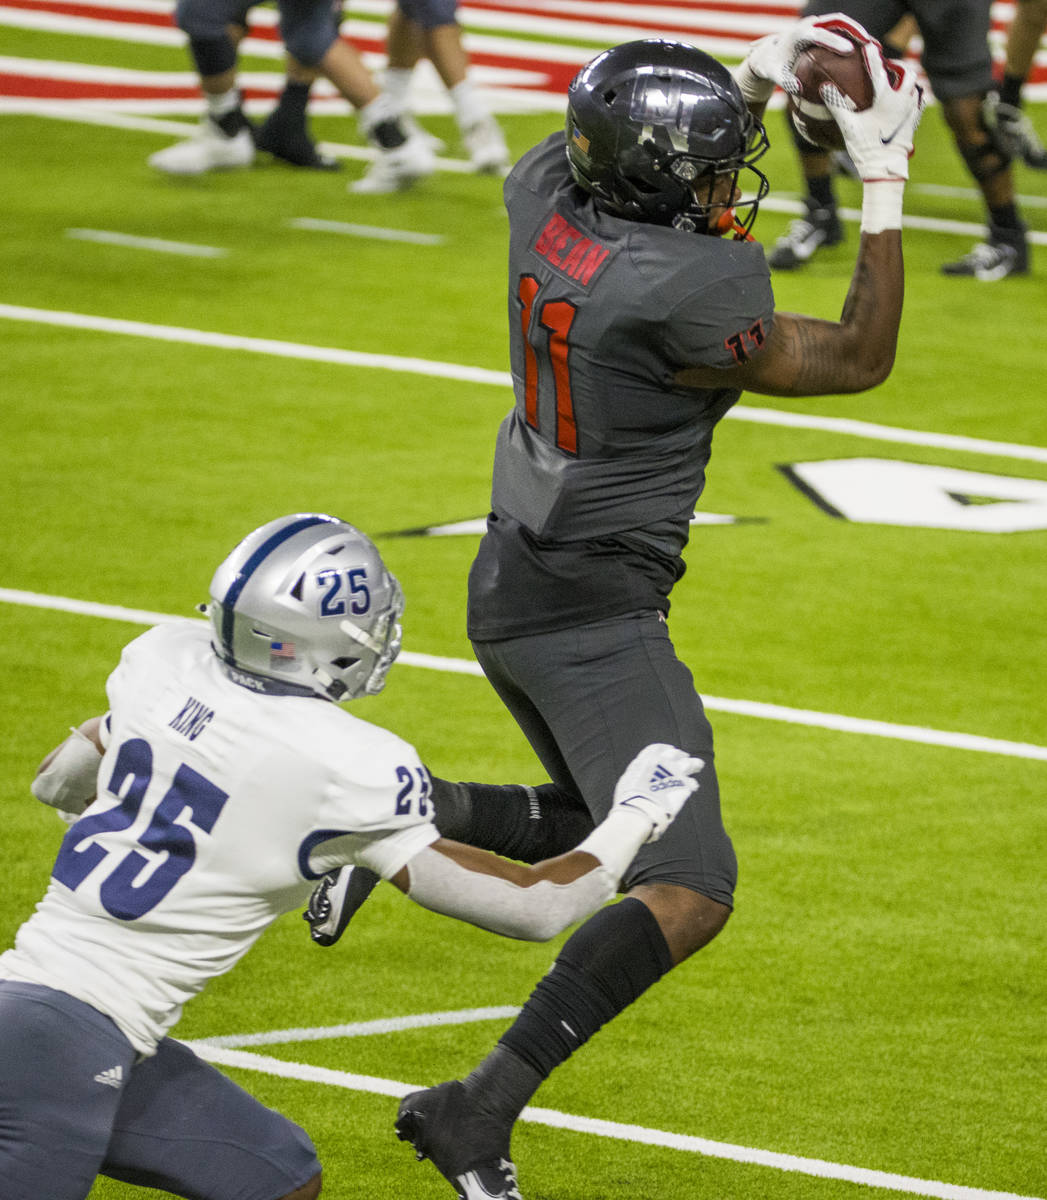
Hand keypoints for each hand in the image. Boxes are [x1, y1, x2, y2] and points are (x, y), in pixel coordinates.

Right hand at [612, 743, 703, 843]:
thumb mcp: (628, 780)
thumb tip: (641, 774)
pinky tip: (694, 786)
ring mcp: (675, 773)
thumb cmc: (629, 799)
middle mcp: (663, 762)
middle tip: (685, 757)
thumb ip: (637, 773)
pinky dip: (692, 784)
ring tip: (698, 765)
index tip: (670, 749)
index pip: (658, 748)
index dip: (665, 748)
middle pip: (676, 754)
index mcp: (647, 759)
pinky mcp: (684, 786)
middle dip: (681, 755)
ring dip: (694, 764)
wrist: (640, 809)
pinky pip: (691, 783)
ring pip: (689, 764)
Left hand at [734, 13, 864, 106]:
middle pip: (837, 21)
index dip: (835, 41)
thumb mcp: (775, 74)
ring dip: (857, 31)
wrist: (768, 53)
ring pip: (842, 22)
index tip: (849, 50)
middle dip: (854, 30)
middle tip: (870, 42)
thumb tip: (797, 89)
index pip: (820, 34)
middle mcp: (810, 24)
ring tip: (872, 44)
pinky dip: (853, 36)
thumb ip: (784, 81)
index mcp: (800, 33)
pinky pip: (840, 29)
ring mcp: (817, 24)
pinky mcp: (822, 28)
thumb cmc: (772, 65)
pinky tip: (864, 49)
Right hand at [826, 44, 924, 180]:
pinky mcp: (913, 122)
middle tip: (888, 66)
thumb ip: (837, 105)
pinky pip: (917, 103)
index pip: (878, 71)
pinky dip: (911, 98)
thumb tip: (824, 87)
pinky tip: (904, 102)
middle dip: (898, 67)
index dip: (871, 57)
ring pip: (915, 87)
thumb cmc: (866, 148)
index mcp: (887, 98)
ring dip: (907, 82)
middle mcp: (903, 101)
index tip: (868, 46)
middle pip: (907, 73)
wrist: (885, 169)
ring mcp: (911, 111)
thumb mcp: (849, 127)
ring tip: (897, 83)